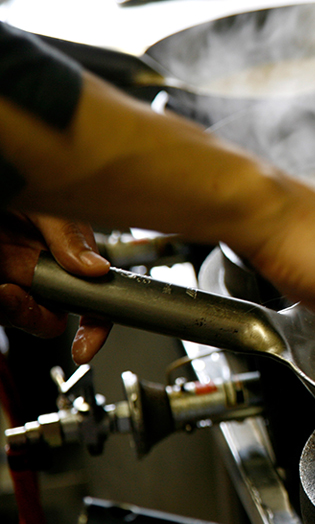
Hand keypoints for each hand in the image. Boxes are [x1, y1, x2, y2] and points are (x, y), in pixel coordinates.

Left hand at [0, 211, 110, 362]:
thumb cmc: (14, 179)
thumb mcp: (47, 204)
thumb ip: (70, 236)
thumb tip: (96, 268)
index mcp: (64, 248)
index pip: (92, 290)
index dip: (96, 320)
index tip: (86, 343)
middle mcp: (37, 266)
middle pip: (53, 312)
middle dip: (39, 316)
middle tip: (19, 299)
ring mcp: (8, 274)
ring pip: (19, 315)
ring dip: (13, 310)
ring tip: (2, 292)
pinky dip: (0, 304)